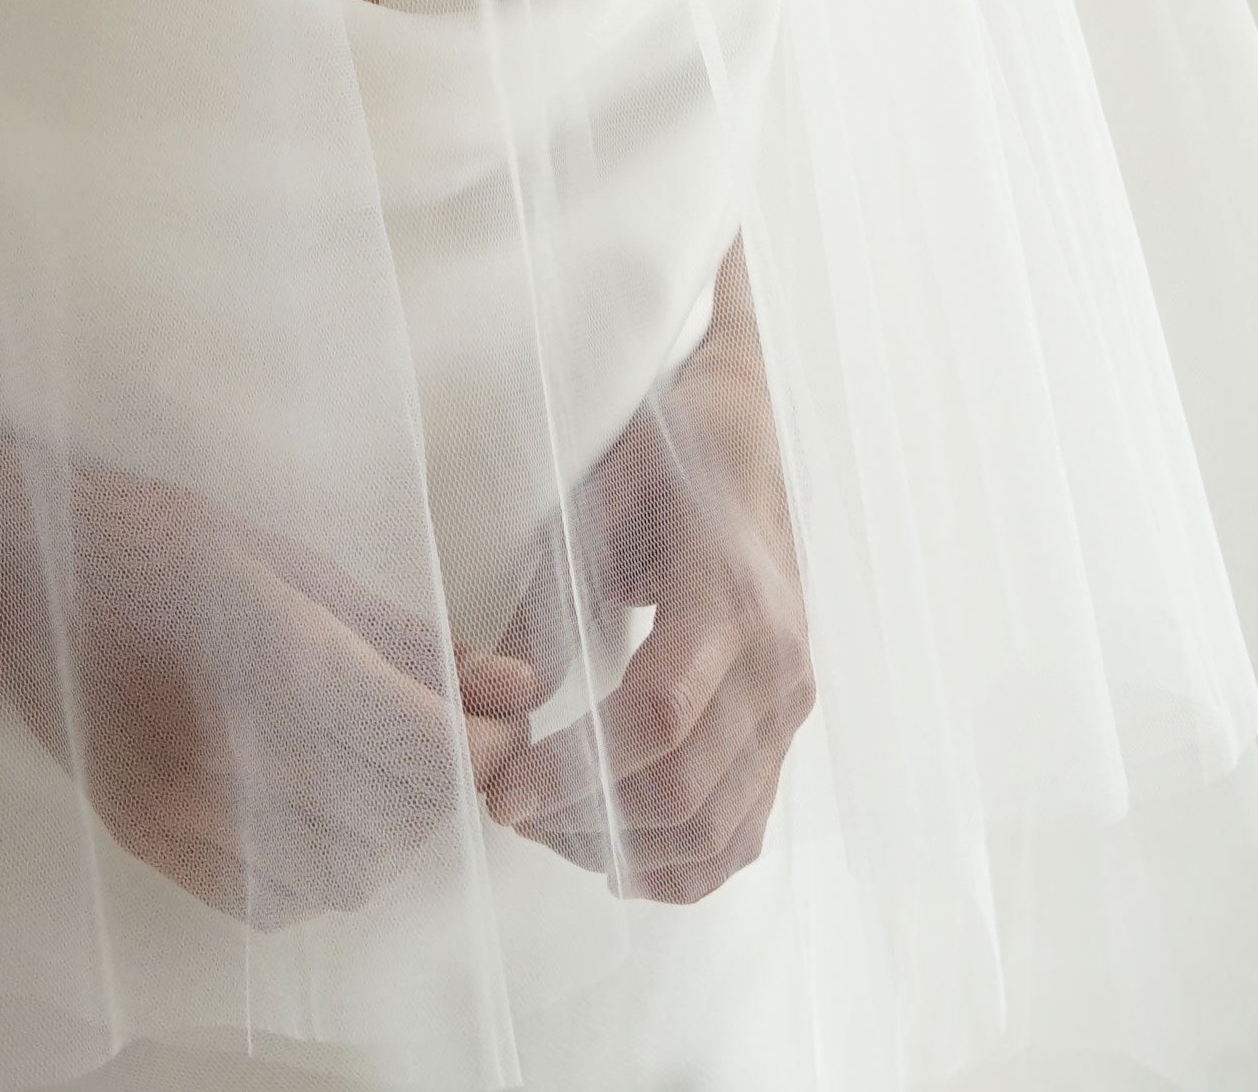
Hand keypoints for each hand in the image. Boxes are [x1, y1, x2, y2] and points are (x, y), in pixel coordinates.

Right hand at [0, 422, 544, 929]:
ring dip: (387, 832)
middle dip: (442, 784)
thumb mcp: (289, 559)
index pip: (425, 750)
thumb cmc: (149, 537)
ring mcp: (180, 810)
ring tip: (377, 764)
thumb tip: (517, 686)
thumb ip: (406, 635)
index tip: (497, 719)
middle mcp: (227, 751)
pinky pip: (272, 899)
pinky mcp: (149, 841)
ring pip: (344, 874)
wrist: (7, 567)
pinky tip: (314, 803)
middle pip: (396, 819)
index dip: (483, 744)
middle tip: (446, 731)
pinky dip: (319, 868)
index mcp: (271, 658)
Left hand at [483, 245, 814, 903]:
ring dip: (627, 851)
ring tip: (551, 832)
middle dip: (584, 819)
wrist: (746, 430)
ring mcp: (793, 696)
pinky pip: (748, 826)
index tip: (502, 790)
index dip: (576, 769)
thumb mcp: (594, 499)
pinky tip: (620, 857)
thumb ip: (550, 599)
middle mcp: (777, 657)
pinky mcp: (790, 719)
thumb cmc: (663, 451)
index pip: (656, 717)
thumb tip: (502, 694)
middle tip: (507, 810)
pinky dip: (686, 864)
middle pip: (685, 790)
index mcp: (729, 591)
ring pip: (719, 827)